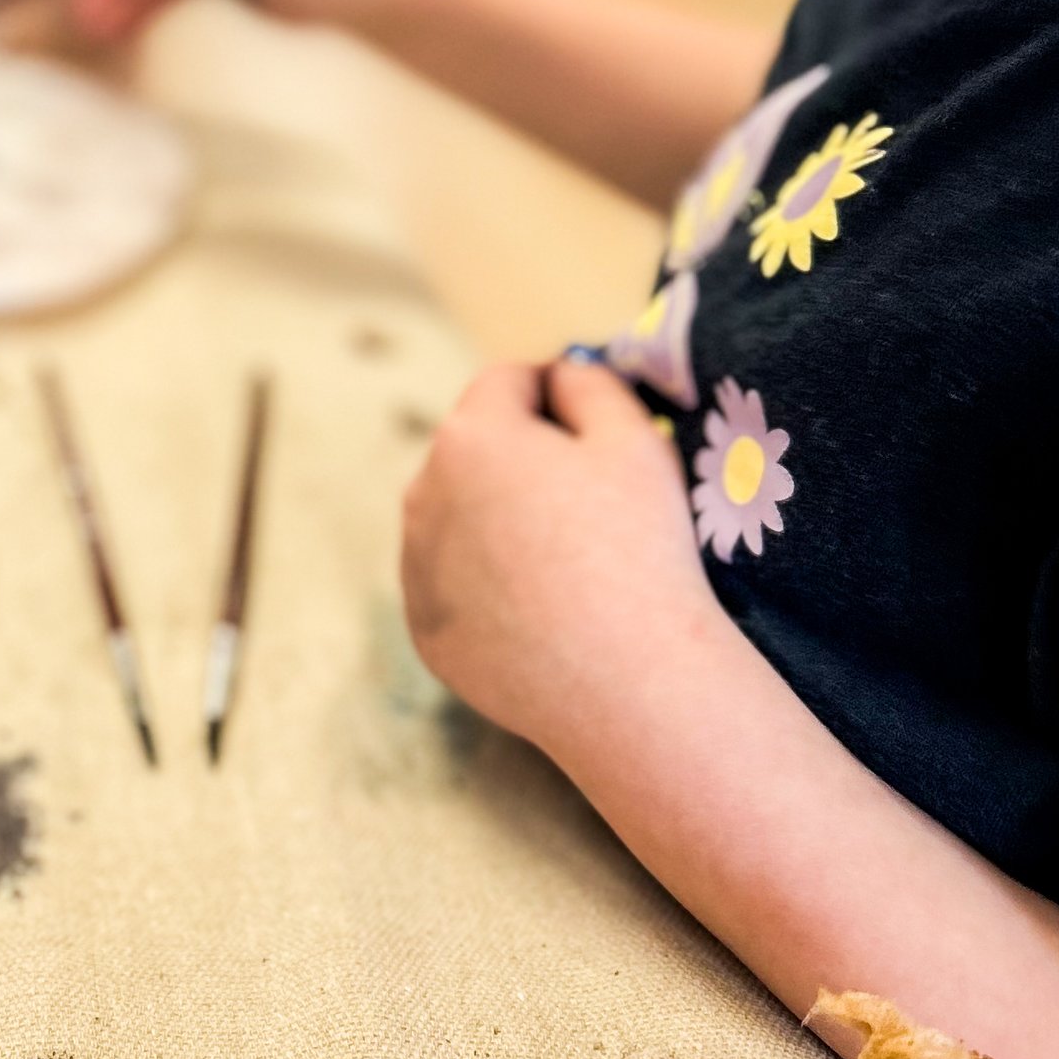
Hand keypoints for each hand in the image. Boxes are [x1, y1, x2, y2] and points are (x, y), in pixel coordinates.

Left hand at [402, 358, 712, 759]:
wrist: (629, 682)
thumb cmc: (640, 549)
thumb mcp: (635, 440)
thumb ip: (591, 385)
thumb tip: (560, 375)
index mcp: (470, 436)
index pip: (506, 382)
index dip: (555, 392)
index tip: (594, 425)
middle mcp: (423, 494)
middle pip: (476, 450)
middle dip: (522, 458)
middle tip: (591, 501)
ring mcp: (418, 568)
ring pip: (460, 518)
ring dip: (500, 520)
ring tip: (570, 561)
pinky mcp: (427, 630)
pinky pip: (457, 586)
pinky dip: (490, 586)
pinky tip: (545, 611)